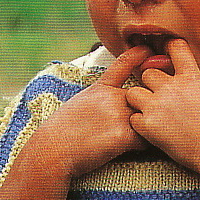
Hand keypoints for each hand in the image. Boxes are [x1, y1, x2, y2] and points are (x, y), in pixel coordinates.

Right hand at [32, 45, 150, 177]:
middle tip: (136, 122)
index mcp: (101, 87)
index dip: (138, 55)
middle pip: (144, 98)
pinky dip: (141, 146)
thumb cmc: (62, 131)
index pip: (124, 64)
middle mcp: (112, 96)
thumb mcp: (80, 102)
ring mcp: (119, 114)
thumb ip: (102, 97)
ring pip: (148, 118)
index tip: (147, 49)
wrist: (52, 150)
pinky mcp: (123, 135)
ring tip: (133, 139)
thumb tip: (119, 102)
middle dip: (145, 109)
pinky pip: (146, 139)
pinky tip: (128, 150)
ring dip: (146, 128)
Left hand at [124, 39, 199, 174]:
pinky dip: (140, 124)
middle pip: (147, 73)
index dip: (168, 46)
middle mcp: (172, 88)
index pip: (175, 48)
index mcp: (190, 77)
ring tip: (151, 112)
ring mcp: (158, 106)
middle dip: (151, 84)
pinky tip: (152, 129)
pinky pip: (133, 118)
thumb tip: (187, 78)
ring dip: (140, 101)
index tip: (165, 49)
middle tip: (159, 97)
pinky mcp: (149, 126)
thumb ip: (194, 82)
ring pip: (133, 92)